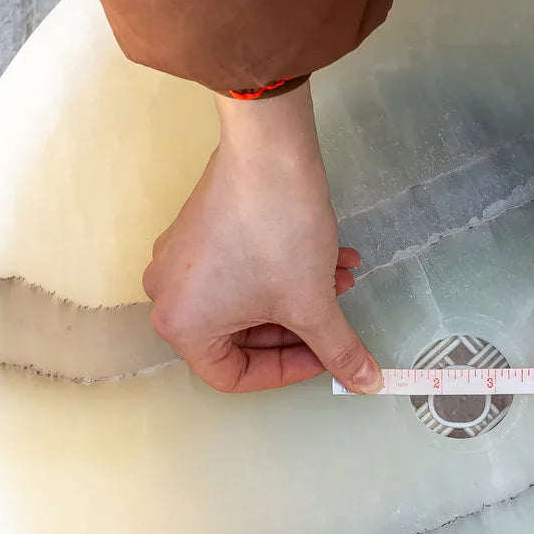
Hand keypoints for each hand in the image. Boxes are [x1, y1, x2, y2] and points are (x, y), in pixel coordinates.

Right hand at [143, 84, 381, 393]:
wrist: (269, 151)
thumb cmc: (278, 232)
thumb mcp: (314, 305)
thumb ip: (339, 351)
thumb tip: (365, 382)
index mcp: (182, 326)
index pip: (234, 376)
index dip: (286, 372)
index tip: (323, 358)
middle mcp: (168, 295)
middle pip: (241, 338)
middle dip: (298, 329)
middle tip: (337, 320)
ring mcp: (179, 258)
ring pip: (247, 300)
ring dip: (298, 296)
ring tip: (342, 280)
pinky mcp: (198, 229)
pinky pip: (239, 269)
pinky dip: (282, 271)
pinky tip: (330, 256)